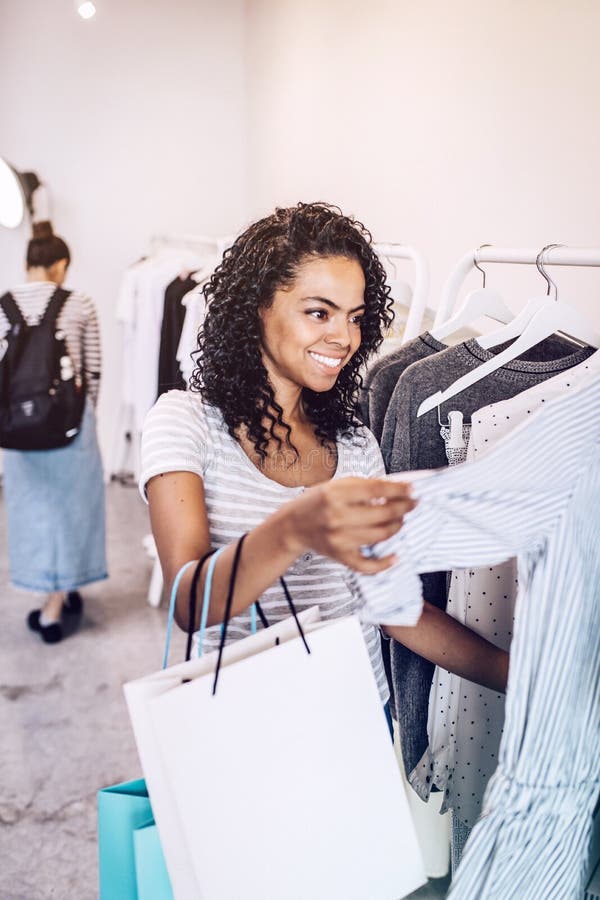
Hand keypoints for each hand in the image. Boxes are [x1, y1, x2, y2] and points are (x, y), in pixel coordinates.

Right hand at [284, 477, 415, 573]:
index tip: (412, 489)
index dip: (399, 489)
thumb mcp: (336, 485)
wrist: (294, 525)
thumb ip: (363, 486)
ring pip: (380, 535)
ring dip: (397, 526)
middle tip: (412, 503)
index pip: (376, 490)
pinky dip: (385, 563)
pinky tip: (395, 556)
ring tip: (400, 519)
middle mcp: (337, 517)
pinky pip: (367, 565)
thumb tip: (394, 488)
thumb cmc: (315, 502)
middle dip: (403, 507)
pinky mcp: (341, 555)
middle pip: (383, 513)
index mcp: (335, 495)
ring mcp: (339, 539)